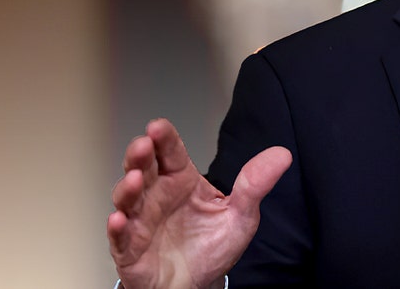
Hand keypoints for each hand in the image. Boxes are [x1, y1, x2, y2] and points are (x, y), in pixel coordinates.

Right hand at [107, 119, 291, 288]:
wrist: (198, 284)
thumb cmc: (211, 247)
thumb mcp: (241, 215)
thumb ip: (255, 184)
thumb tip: (282, 155)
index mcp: (182, 181)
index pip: (171, 153)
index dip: (164, 138)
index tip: (159, 126)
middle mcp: (157, 196)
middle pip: (143, 168)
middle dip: (140, 155)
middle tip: (143, 146)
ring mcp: (141, 221)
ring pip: (127, 199)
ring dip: (127, 188)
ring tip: (135, 180)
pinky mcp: (130, 249)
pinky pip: (120, 238)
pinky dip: (117, 229)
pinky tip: (119, 219)